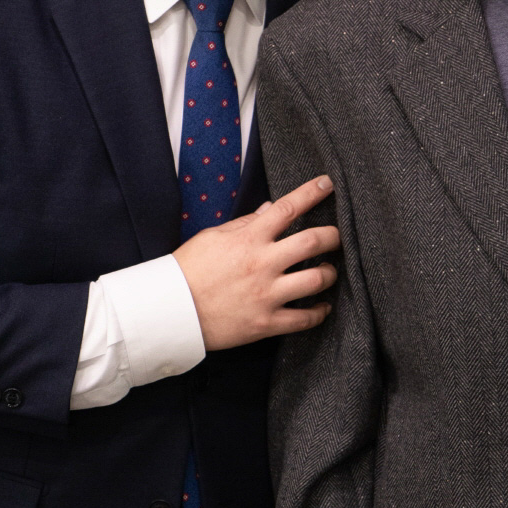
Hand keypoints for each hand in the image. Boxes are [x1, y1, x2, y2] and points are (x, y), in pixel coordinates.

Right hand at [173, 175, 340, 350]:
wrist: (169, 312)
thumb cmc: (188, 270)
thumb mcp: (213, 236)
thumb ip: (246, 222)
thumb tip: (271, 208)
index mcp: (248, 239)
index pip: (288, 207)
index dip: (312, 192)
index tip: (327, 184)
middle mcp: (262, 264)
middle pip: (314, 242)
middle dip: (333, 236)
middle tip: (337, 236)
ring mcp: (266, 295)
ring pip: (316, 280)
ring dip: (330, 273)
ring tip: (329, 271)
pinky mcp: (266, 323)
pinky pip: (304, 319)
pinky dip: (319, 312)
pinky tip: (323, 307)